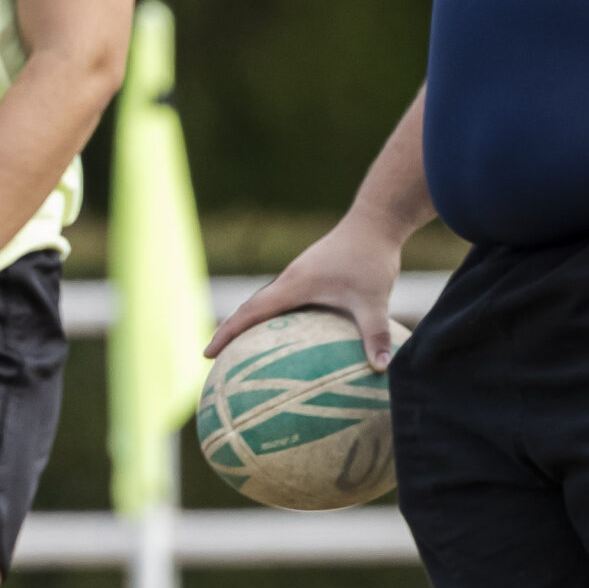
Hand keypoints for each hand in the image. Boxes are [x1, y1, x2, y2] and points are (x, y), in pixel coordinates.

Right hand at [204, 210, 404, 369]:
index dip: (226, 333)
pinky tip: (288, 338)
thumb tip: (382, 368)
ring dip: (250, 325)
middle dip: (230, 333)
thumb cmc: (371, 257)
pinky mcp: (311, 275)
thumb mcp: (375, 299)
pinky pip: (285, 302)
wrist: (376, 219)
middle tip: (214, 358)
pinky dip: (274, 320)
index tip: (206, 354)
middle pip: (250, 309)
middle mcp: (290, 280)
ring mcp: (299, 276)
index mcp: (293, 285)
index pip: (250, 313)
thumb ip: (376, 333)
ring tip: (242, 353)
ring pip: (266, 305)